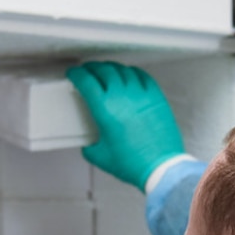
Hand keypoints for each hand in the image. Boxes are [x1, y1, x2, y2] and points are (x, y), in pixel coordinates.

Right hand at [67, 61, 184, 190]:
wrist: (160, 166)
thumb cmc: (133, 163)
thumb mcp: (101, 157)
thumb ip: (90, 147)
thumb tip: (89, 144)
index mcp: (105, 109)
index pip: (86, 81)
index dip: (76, 74)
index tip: (73, 74)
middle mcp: (122, 97)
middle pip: (104, 70)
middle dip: (91, 68)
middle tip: (87, 71)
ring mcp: (141, 94)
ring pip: (123, 70)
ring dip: (111, 68)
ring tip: (106, 71)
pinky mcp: (156, 97)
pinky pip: (142, 76)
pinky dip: (132, 72)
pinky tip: (129, 74)